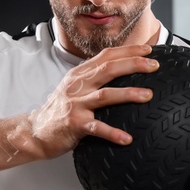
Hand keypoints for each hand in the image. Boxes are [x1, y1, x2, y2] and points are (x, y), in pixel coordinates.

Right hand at [20, 43, 159, 159]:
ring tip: (147, 95)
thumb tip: (123, 70)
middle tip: (154, 65)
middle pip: (108, 69)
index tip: (149, 50)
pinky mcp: (74, 124)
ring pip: (105, 95)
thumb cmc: (60, 110)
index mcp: (80, 74)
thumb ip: (94, 78)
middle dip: (133, 65)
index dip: (128, 51)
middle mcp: (78, 85)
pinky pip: (96, 128)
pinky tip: (127, 139)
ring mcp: (75, 104)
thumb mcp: (75, 88)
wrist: (35, 131)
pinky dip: (112, 133)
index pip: (106, 56)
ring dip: (128, 94)